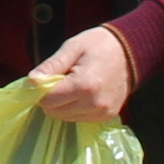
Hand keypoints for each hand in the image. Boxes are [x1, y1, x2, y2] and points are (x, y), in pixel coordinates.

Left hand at [24, 24, 139, 124]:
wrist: (132, 51)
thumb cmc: (99, 45)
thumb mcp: (72, 47)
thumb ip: (51, 66)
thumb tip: (31, 82)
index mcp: (84, 85)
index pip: (47, 100)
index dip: (40, 90)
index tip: (44, 78)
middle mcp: (94, 104)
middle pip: (54, 112)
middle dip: (50, 97)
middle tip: (60, 79)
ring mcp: (102, 113)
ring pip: (65, 117)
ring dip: (62, 104)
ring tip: (73, 84)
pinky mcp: (106, 117)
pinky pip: (79, 118)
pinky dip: (74, 108)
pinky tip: (82, 92)